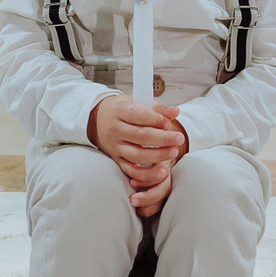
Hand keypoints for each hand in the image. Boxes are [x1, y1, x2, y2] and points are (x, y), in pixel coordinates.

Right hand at [88, 95, 184, 212]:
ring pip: (137, 155)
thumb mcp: (136, 101)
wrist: (96, 119)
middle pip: (141, 136)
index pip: (140, 116)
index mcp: (120, 111)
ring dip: (158, 156)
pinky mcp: (115, 159)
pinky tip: (160, 173)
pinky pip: (130, 170)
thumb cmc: (121, 109)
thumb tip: (176, 112)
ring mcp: (114, 146)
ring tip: (173, 153)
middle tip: (179, 139)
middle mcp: (115, 129)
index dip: (157, 120)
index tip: (169, 123)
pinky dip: (146, 175)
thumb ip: (157, 108)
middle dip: (163, 139)